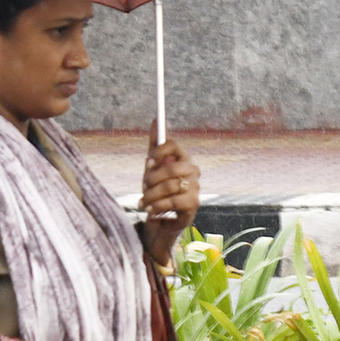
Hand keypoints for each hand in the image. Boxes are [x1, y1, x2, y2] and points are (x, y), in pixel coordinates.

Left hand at [138, 120, 198, 264]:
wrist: (161, 221)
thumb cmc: (158, 191)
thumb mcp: (152, 168)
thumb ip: (155, 145)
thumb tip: (156, 119)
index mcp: (183, 159)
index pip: (174, 146)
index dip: (159, 152)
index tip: (147, 162)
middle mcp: (193, 171)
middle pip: (171, 167)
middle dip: (152, 179)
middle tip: (143, 187)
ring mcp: (196, 188)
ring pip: (170, 186)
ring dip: (152, 195)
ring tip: (143, 202)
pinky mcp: (194, 205)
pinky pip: (173, 201)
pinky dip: (158, 206)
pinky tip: (151, 210)